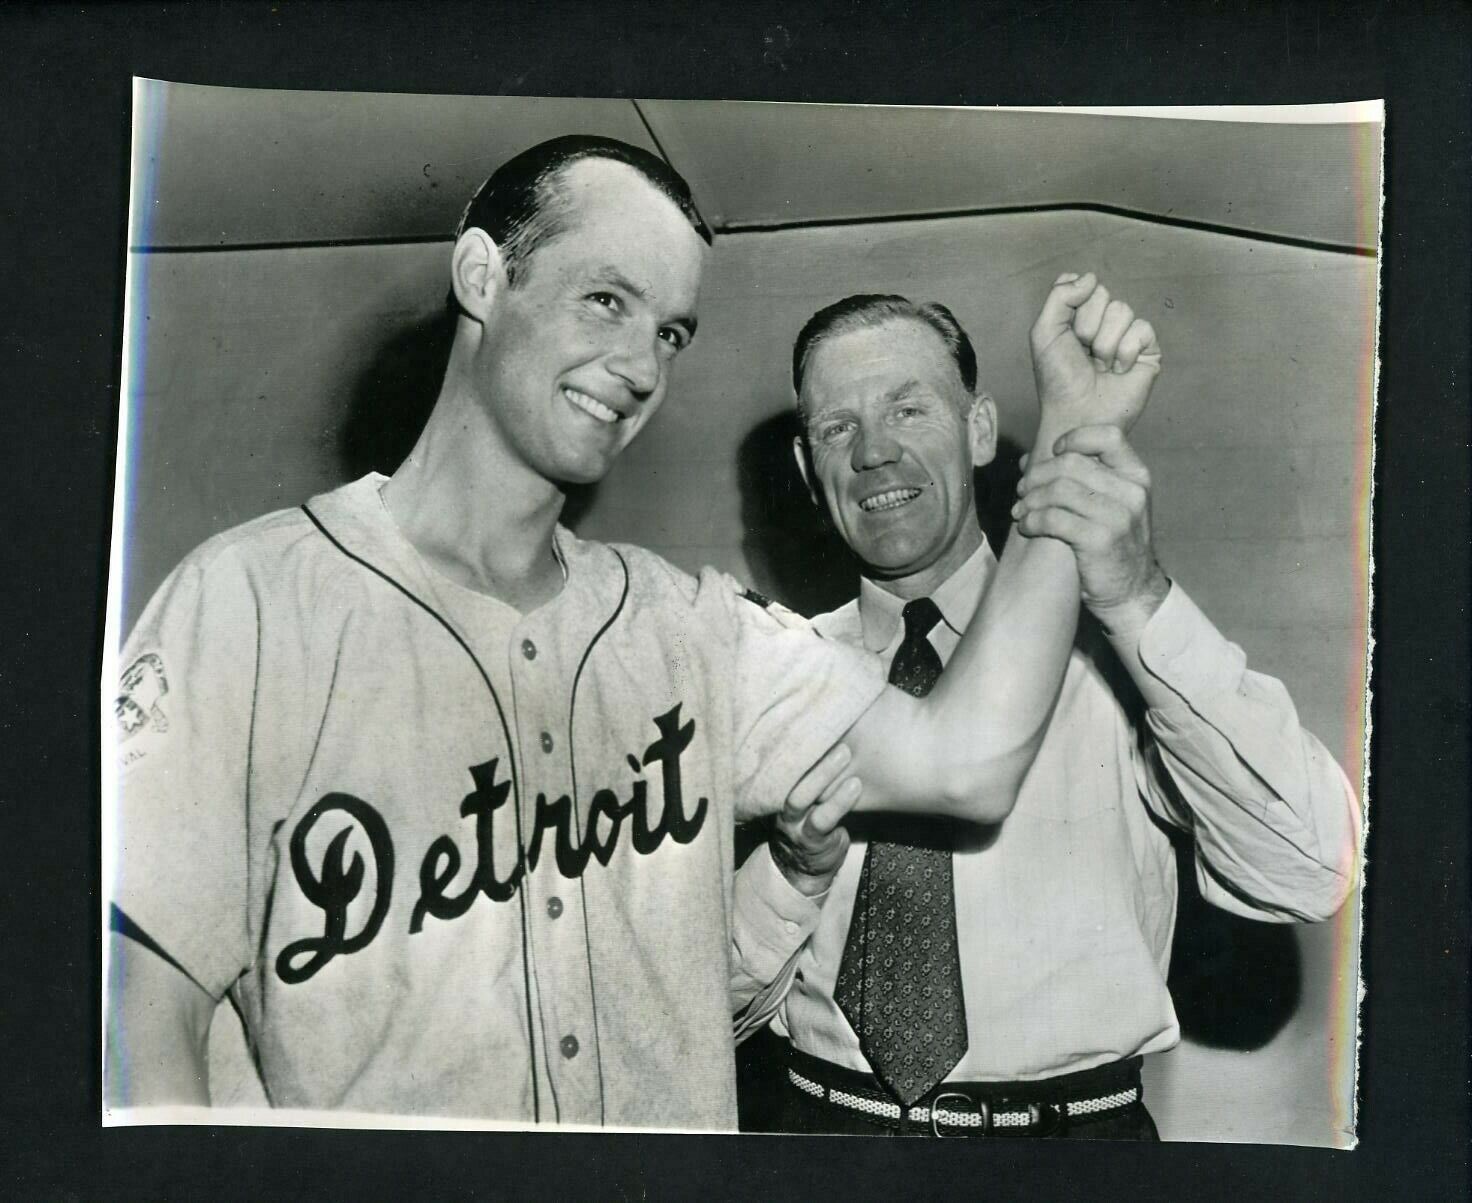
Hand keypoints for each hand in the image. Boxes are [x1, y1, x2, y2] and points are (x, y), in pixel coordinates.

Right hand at [771, 743, 862, 896]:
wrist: (803, 869)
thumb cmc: (811, 820)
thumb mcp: (806, 795)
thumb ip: (812, 770)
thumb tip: (835, 729)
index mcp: (779, 788)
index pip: (782, 759)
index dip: (793, 740)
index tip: (809, 716)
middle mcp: (780, 802)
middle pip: (786, 772)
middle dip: (805, 749)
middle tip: (829, 728)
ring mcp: (793, 822)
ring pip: (801, 796)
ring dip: (823, 774)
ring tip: (845, 754)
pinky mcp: (810, 839)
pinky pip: (822, 820)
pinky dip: (839, 801)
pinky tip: (855, 785)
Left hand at [1012, 424, 1170, 633]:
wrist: (1132, 591)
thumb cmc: (1112, 544)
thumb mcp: (1108, 505)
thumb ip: (1076, 478)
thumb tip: (1029, 458)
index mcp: (1137, 476)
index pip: (1107, 436)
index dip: (1073, 439)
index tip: (1052, 455)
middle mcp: (1132, 492)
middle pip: (1071, 463)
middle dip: (1038, 475)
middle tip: (1023, 490)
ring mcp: (1118, 516)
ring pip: (1058, 490)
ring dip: (1030, 499)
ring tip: (1020, 511)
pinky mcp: (1099, 540)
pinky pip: (1052, 519)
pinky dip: (1031, 520)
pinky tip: (1025, 527)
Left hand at [1030, 272, 1162, 439]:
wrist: (1077, 415)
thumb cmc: (1058, 380)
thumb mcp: (1044, 333)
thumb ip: (1060, 297)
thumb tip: (1090, 277)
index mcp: (1078, 315)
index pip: (1083, 284)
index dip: (1073, 307)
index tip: (1065, 335)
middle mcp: (1103, 322)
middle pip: (1102, 294)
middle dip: (1086, 326)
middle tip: (1082, 354)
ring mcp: (1126, 336)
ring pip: (1122, 310)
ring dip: (1104, 343)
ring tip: (1099, 366)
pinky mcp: (1148, 351)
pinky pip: (1143, 329)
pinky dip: (1125, 352)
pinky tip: (1118, 371)